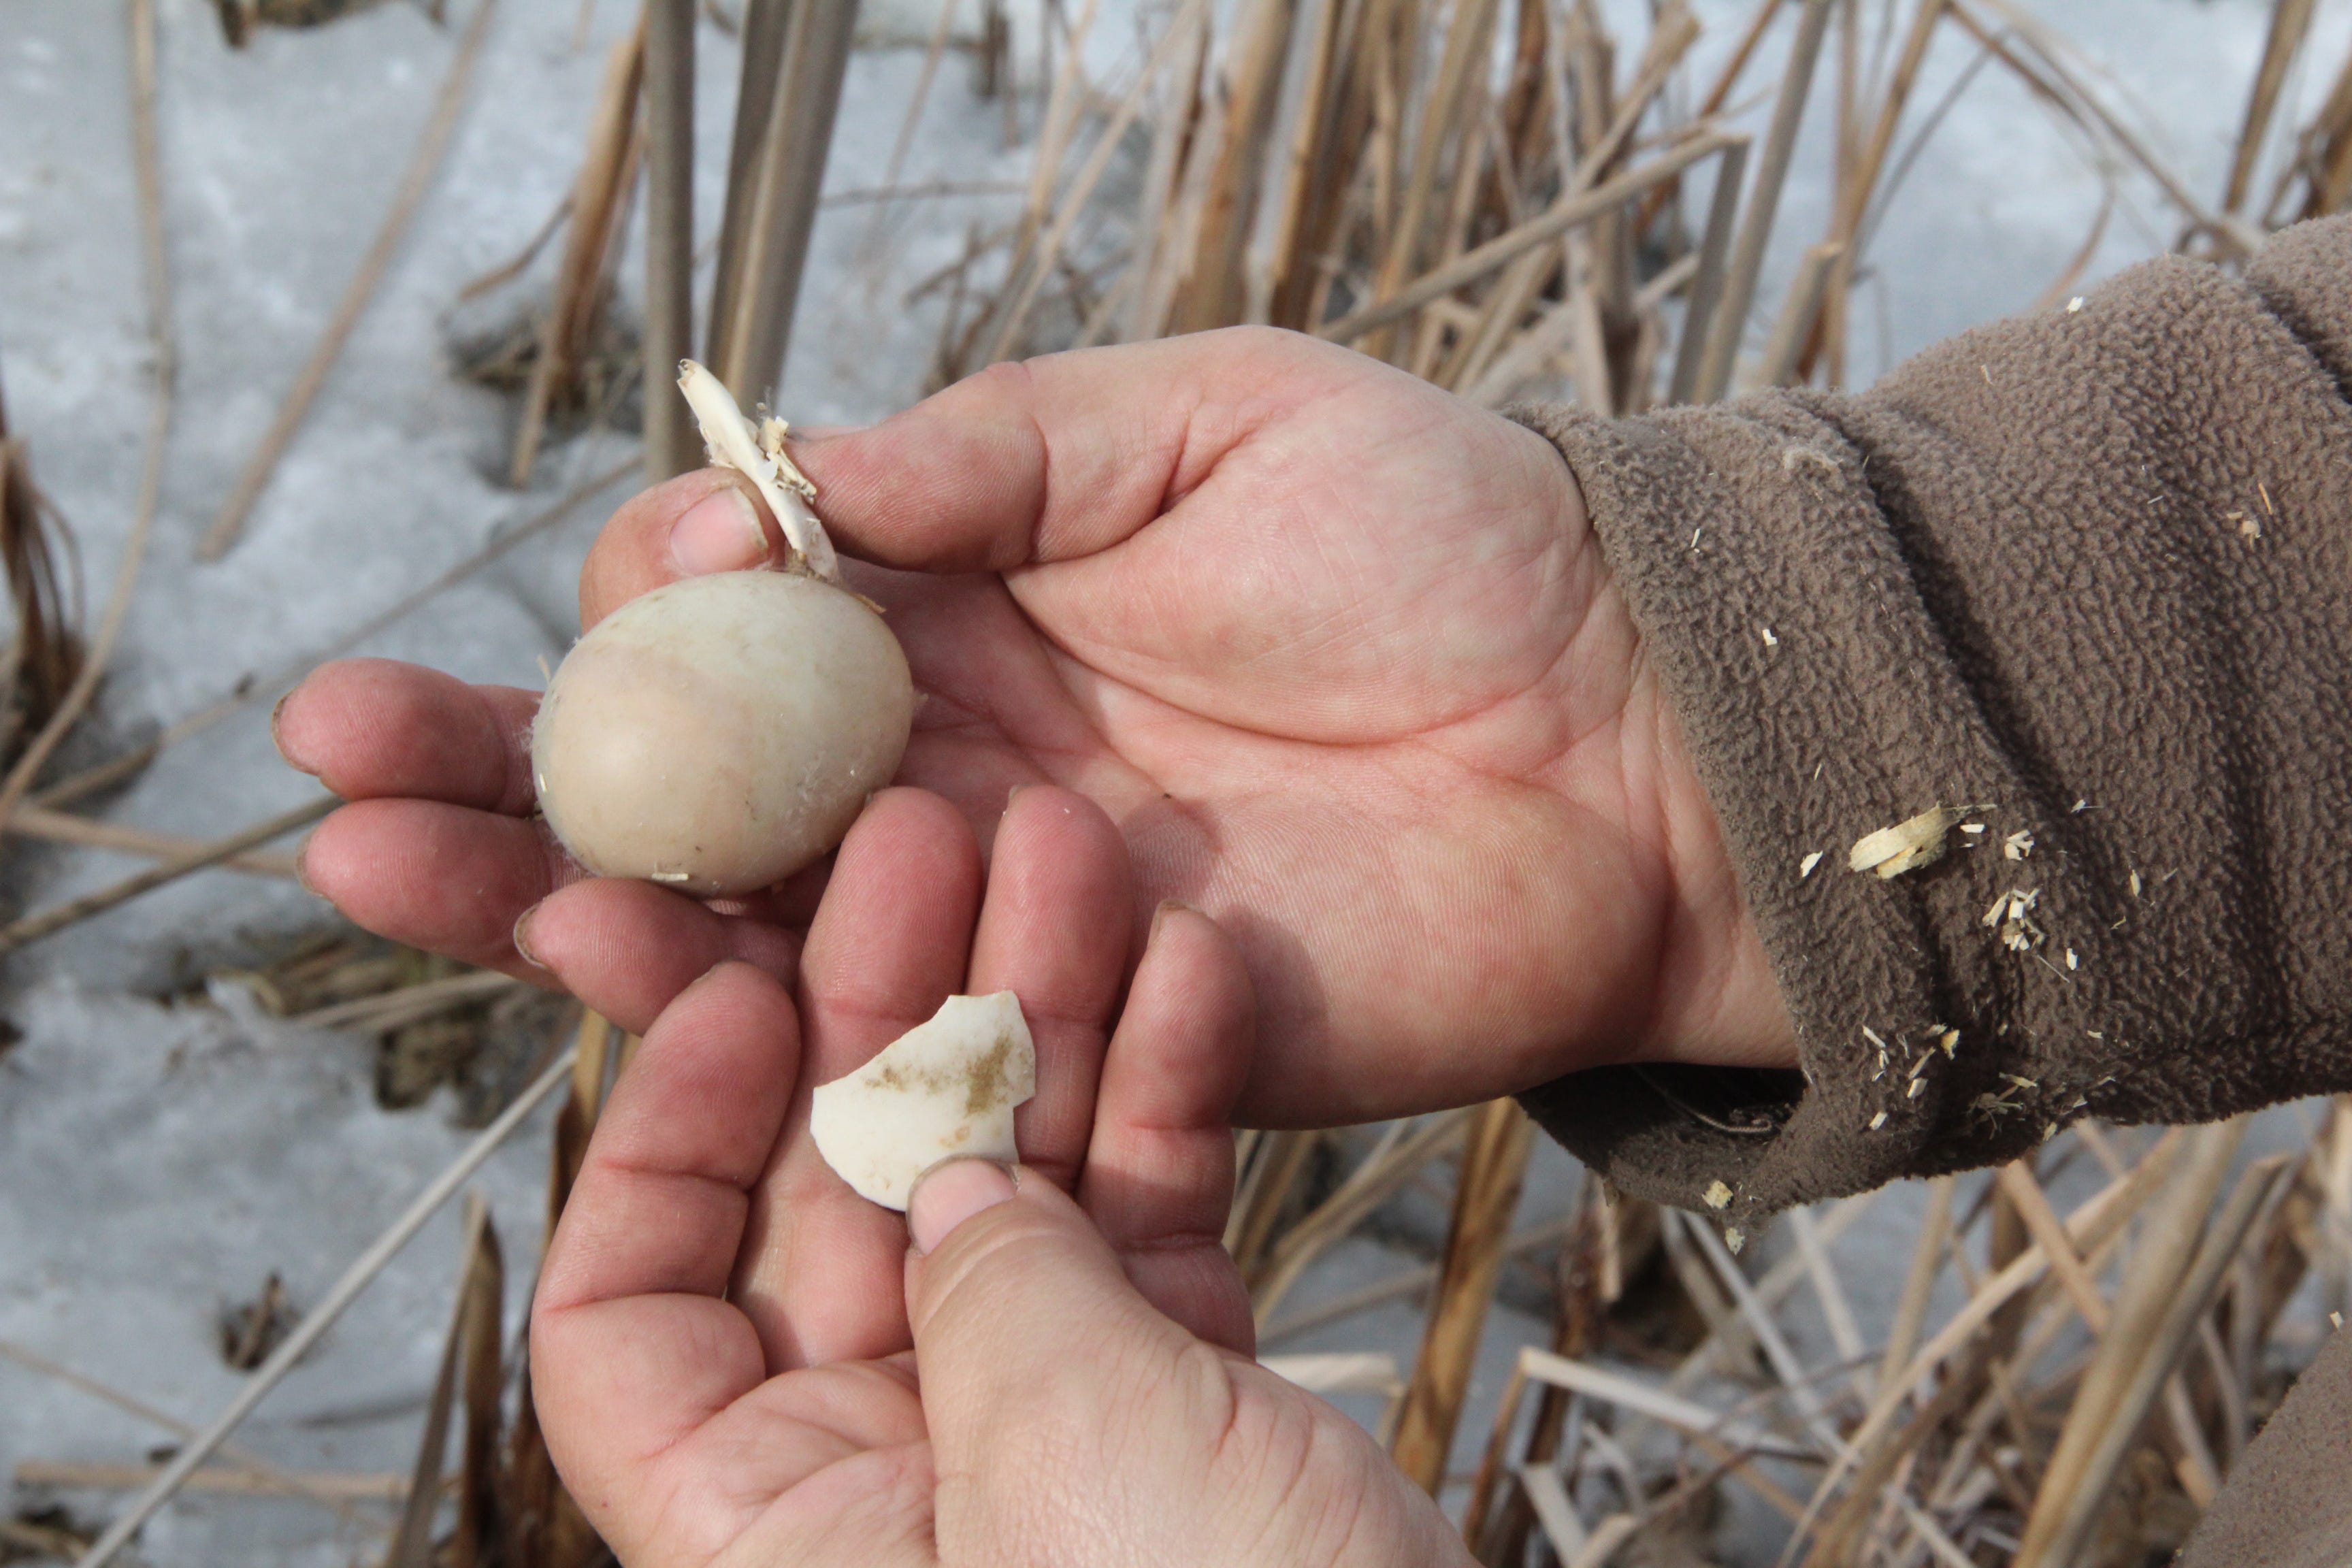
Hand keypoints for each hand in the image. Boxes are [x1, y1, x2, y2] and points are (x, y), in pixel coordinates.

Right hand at [280, 328, 1793, 1125]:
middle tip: (334, 758)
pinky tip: (599, 973)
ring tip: (377, 873)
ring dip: (558, 900)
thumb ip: (1004, 452)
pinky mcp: (1073, 1033)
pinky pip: (887, 1028)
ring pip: (740, 921)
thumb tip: (791, 481)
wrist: (1630, 729)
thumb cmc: (1450, 540)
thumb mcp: (1216, 420)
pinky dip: (745, 1015)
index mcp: (979, 607)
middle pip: (694, 780)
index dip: (663, 599)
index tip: (661, 579)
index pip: (750, 612)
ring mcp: (998, 908)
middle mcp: (955, 766)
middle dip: (514, 766)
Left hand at [531, 784, 1468, 1567]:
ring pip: (1009, 1189)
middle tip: (936, 841)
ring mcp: (1044, 1431)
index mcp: (779, 1535)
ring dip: (1046, 1020)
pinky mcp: (1183, 1406)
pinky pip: (1146, 1226)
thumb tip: (951, 1169)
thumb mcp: (1065, 1466)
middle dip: (889, 1016)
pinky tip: (1196, 970)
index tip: (741, 999)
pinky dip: (1172, 1106)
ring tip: (1084, 856)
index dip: (662, 1145)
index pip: (627, 1321)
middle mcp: (889, 1480)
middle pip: (837, 1208)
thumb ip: (989, 1293)